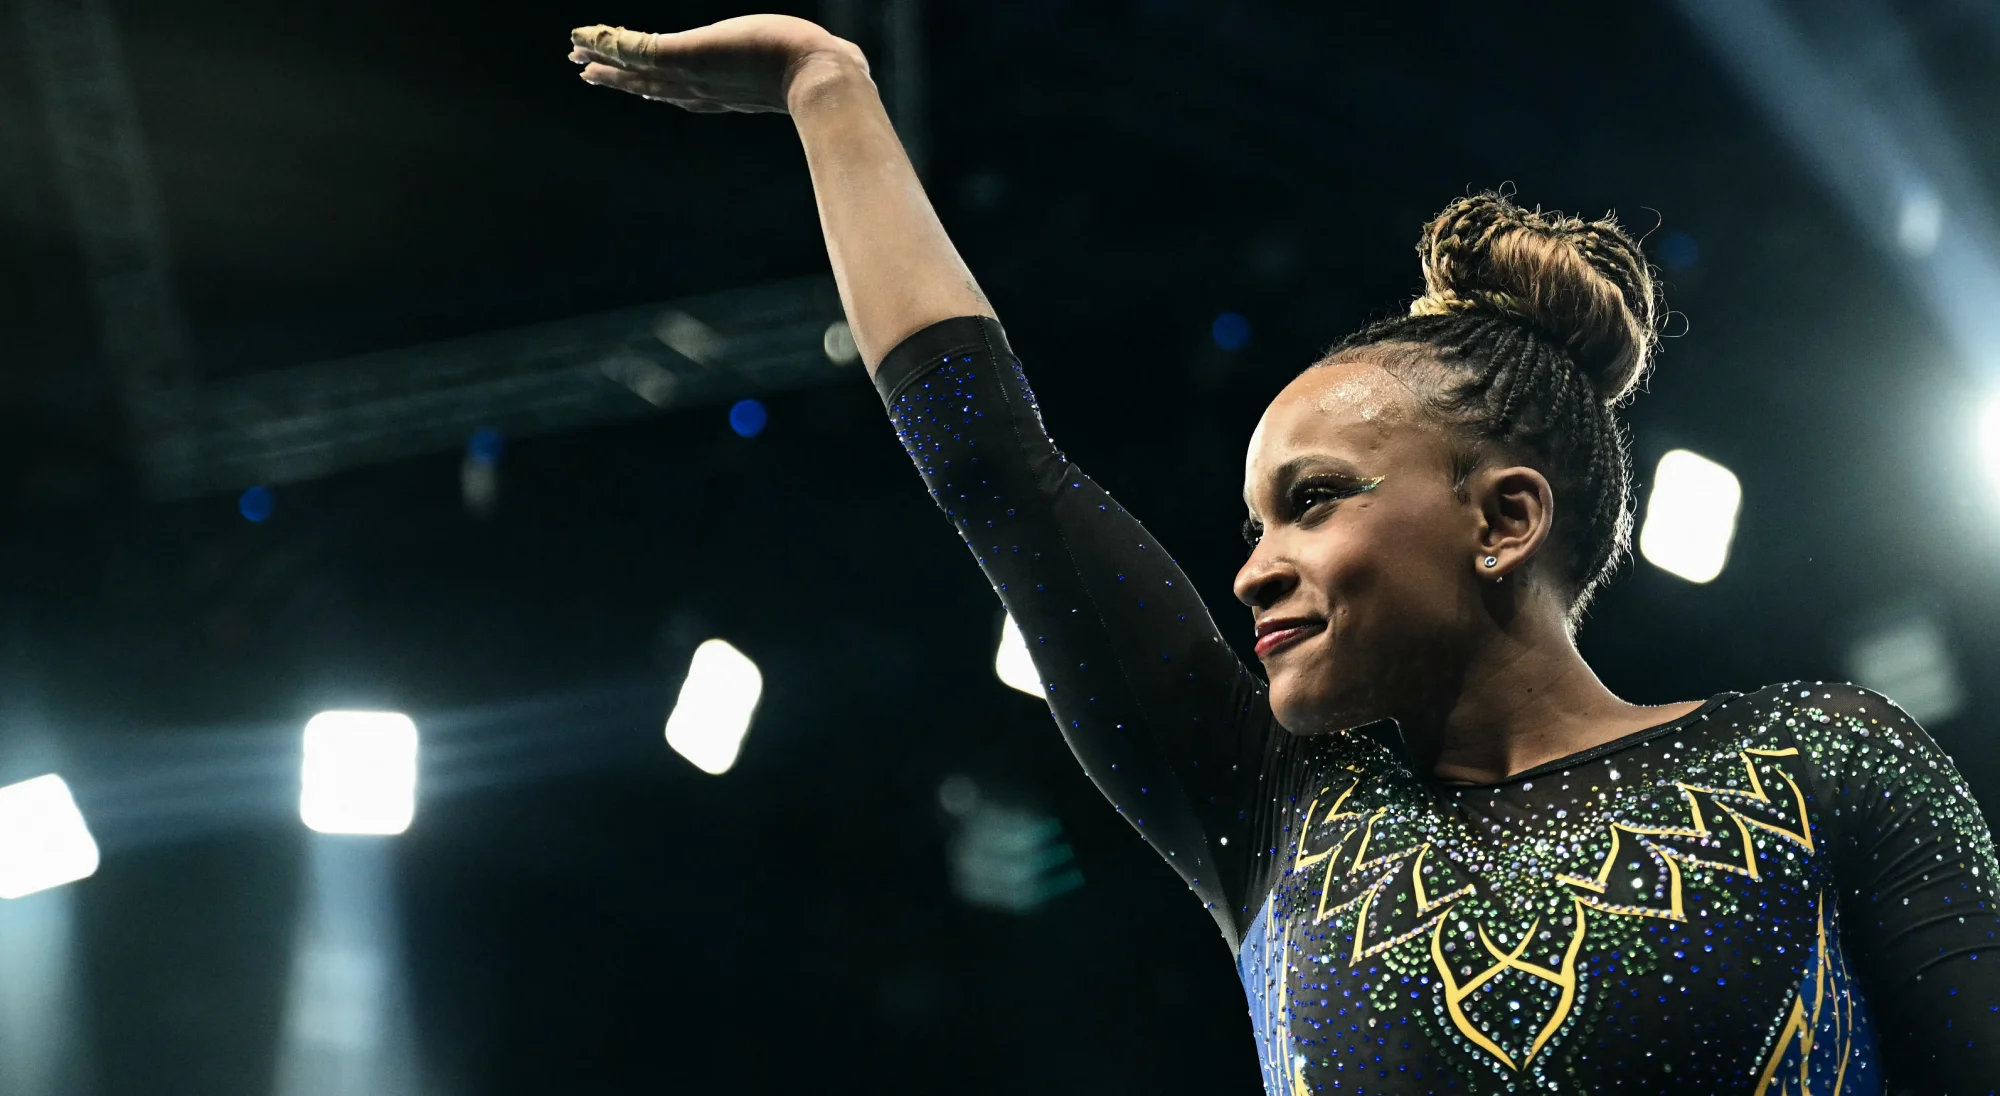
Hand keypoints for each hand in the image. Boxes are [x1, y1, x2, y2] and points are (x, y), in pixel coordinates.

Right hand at [569, 15, 867, 114]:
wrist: (823, 78)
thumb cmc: (832, 75)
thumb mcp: (821, 63)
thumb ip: (828, 60)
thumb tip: (858, 59)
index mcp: (732, 91)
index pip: (687, 91)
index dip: (660, 87)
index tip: (643, 86)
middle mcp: (707, 88)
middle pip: (653, 85)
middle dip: (622, 79)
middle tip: (589, 75)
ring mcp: (694, 74)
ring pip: (638, 69)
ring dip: (606, 61)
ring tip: (576, 56)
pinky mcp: (687, 55)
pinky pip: (636, 48)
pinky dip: (606, 43)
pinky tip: (581, 37)